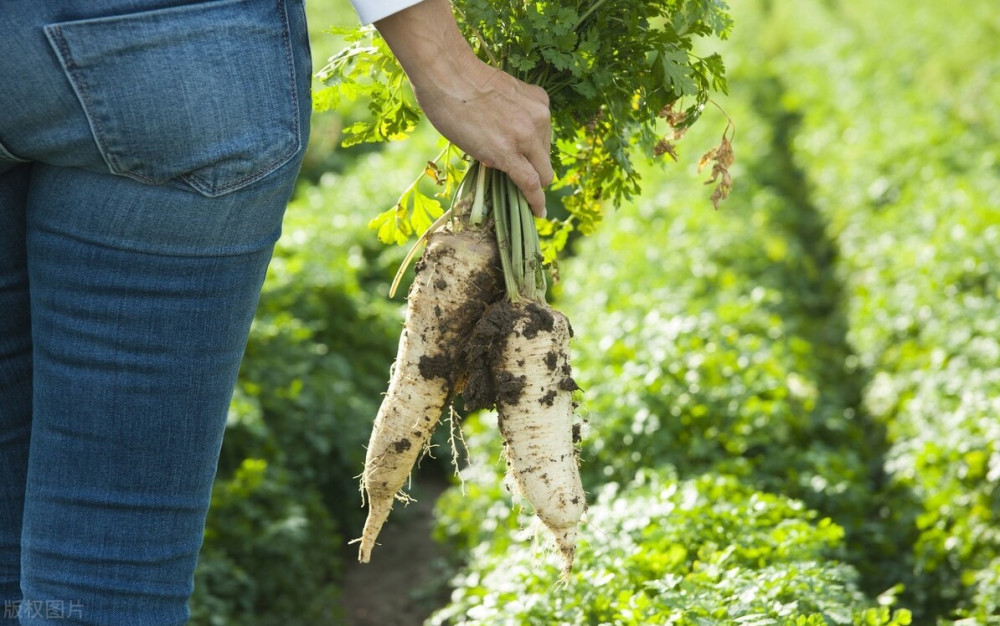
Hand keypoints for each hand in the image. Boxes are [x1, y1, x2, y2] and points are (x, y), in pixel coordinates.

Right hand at [374, 0, 553, 216]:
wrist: (446, 74)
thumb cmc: (461, 80)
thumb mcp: (501, 95)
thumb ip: (511, 117)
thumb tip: (504, 145)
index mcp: (539, 102)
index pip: (544, 138)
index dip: (536, 156)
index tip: (534, 168)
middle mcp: (539, 118)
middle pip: (545, 158)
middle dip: (535, 170)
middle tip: (519, 180)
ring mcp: (526, 136)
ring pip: (540, 173)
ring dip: (530, 183)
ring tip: (512, 191)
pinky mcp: (509, 153)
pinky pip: (529, 183)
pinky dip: (535, 201)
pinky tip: (537, 212)